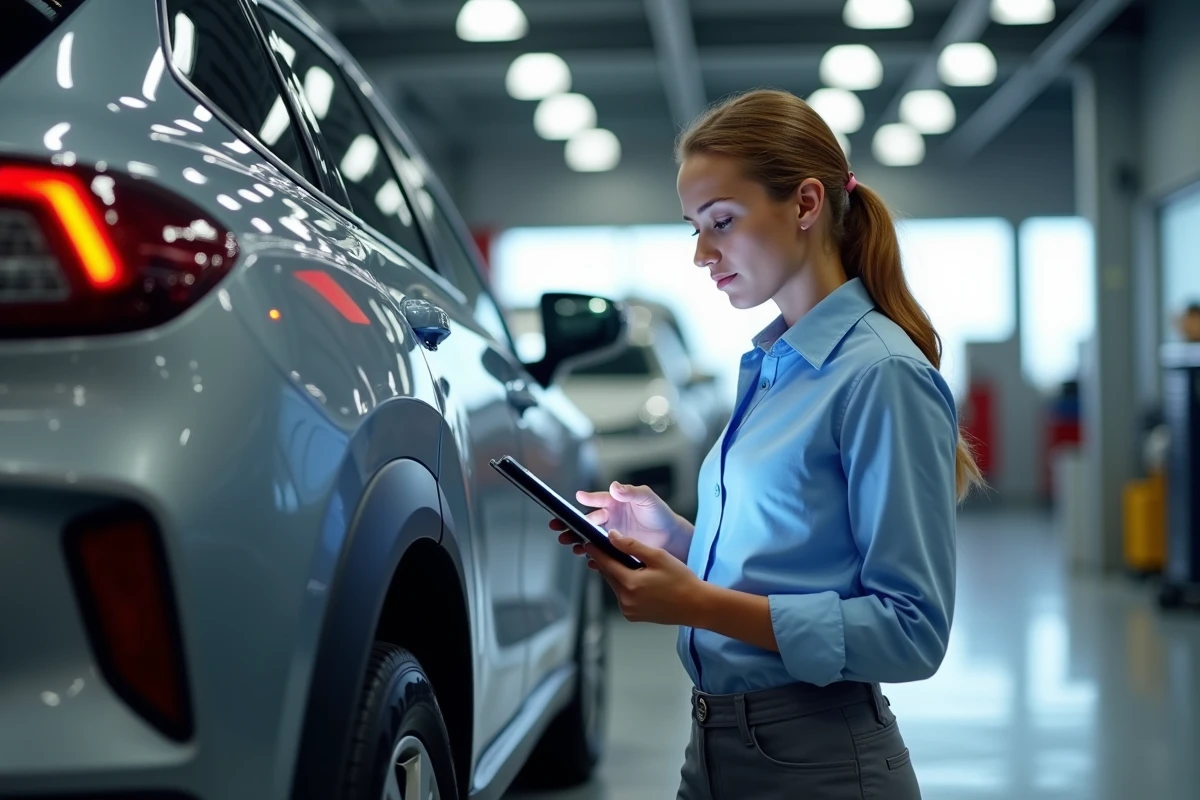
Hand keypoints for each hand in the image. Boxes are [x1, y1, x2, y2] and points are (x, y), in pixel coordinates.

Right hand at [551, 482, 690, 561]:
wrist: (671, 538)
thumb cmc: (659, 514)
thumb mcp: (647, 498)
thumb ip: (631, 492)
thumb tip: (614, 486)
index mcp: (615, 502)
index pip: (598, 499)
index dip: (588, 499)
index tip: (579, 498)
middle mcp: (609, 517)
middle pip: (586, 519)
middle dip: (572, 522)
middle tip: (559, 525)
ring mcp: (610, 534)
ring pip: (588, 536)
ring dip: (577, 539)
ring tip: (568, 542)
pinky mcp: (614, 548)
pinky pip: (599, 551)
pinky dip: (591, 554)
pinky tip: (586, 557)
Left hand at [581, 532, 705, 625]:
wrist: (696, 605)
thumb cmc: (681, 580)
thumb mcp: (657, 556)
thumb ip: (631, 546)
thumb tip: (612, 537)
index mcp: (630, 584)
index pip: (605, 563)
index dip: (596, 551)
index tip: (588, 542)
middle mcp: (625, 600)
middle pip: (609, 575)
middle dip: (607, 561)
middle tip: (607, 548)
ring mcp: (628, 610)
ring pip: (615, 585)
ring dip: (617, 574)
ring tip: (627, 563)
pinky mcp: (633, 616)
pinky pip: (623, 596)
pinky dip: (625, 586)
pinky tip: (637, 579)